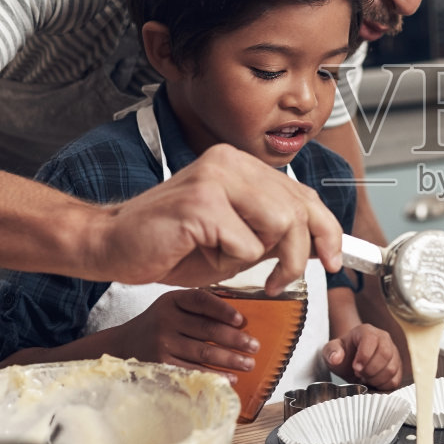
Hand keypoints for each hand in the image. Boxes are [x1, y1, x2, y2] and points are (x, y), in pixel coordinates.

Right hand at [89, 144, 344, 289]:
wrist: (110, 245)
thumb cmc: (167, 245)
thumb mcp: (232, 241)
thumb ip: (271, 236)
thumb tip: (317, 246)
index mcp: (238, 165)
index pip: (302, 193)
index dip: (326, 229)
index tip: (333, 258)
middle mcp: (229, 163)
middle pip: (299, 209)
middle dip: (299, 255)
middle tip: (280, 281)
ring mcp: (215, 179)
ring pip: (281, 224)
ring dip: (265, 259)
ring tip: (232, 266)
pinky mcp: (202, 204)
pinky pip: (246, 245)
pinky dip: (231, 262)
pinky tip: (203, 256)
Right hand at [107, 288, 258, 375]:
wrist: (123, 344)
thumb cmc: (159, 324)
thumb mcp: (173, 307)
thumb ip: (199, 308)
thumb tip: (241, 321)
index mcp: (171, 300)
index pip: (201, 301)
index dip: (224, 310)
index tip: (243, 321)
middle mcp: (165, 320)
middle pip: (207, 330)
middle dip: (236, 340)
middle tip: (255, 347)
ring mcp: (162, 343)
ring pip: (204, 353)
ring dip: (230, 359)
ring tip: (249, 363)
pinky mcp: (161, 365)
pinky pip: (193, 371)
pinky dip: (214, 375)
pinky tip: (230, 378)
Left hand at [321, 323, 401, 390]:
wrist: (352, 359)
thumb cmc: (343, 353)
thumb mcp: (331, 350)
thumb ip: (331, 352)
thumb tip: (336, 358)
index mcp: (366, 331)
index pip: (371, 340)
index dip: (364, 356)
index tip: (355, 368)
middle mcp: (384, 338)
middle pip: (385, 354)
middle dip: (370, 370)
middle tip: (358, 374)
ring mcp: (393, 352)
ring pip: (391, 368)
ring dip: (375, 379)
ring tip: (364, 377)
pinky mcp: (398, 366)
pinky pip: (395, 379)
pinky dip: (382, 385)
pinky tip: (373, 382)